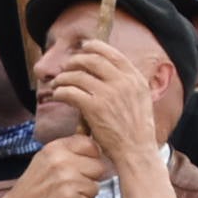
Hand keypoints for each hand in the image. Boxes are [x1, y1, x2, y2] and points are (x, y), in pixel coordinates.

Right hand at [0, 136, 108, 197]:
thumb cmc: (34, 186)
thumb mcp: (45, 159)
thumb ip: (68, 151)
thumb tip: (96, 148)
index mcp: (56, 148)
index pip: (90, 145)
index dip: (92, 156)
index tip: (86, 165)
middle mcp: (62, 161)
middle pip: (99, 167)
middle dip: (90, 177)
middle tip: (74, 183)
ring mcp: (67, 180)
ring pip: (95, 187)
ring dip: (85, 194)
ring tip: (67, 194)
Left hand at [44, 37, 159, 163]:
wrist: (136, 151)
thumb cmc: (136, 129)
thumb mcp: (140, 99)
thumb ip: (127, 83)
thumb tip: (108, 68)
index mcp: (135, 78)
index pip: (112, 53)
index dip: (94, 47)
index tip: (83, 47)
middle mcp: (123, 83)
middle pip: (92, 60)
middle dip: (75, 61)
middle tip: (66, 67)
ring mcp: (108, 94)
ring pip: (78, 75)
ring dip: (63, 77)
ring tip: (57, 83)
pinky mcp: (94, 108)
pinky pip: (70, 92)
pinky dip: (60, 91)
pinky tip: (58, 95)